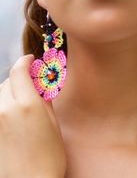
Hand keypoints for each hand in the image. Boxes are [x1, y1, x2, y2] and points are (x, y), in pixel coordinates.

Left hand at [0, 55, 66, 177]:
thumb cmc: (48, 156)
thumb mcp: (53, 124)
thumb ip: (45, 101)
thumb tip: (41, 86)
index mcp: (27, 106)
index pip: (20, 72)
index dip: (25, 61)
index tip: (30, 59)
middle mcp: (5, 109)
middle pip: (7, 81)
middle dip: (19, 78)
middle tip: (31, 84)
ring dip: (10, 91)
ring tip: (22, 102)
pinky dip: (4, 104)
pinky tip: (12, 114)